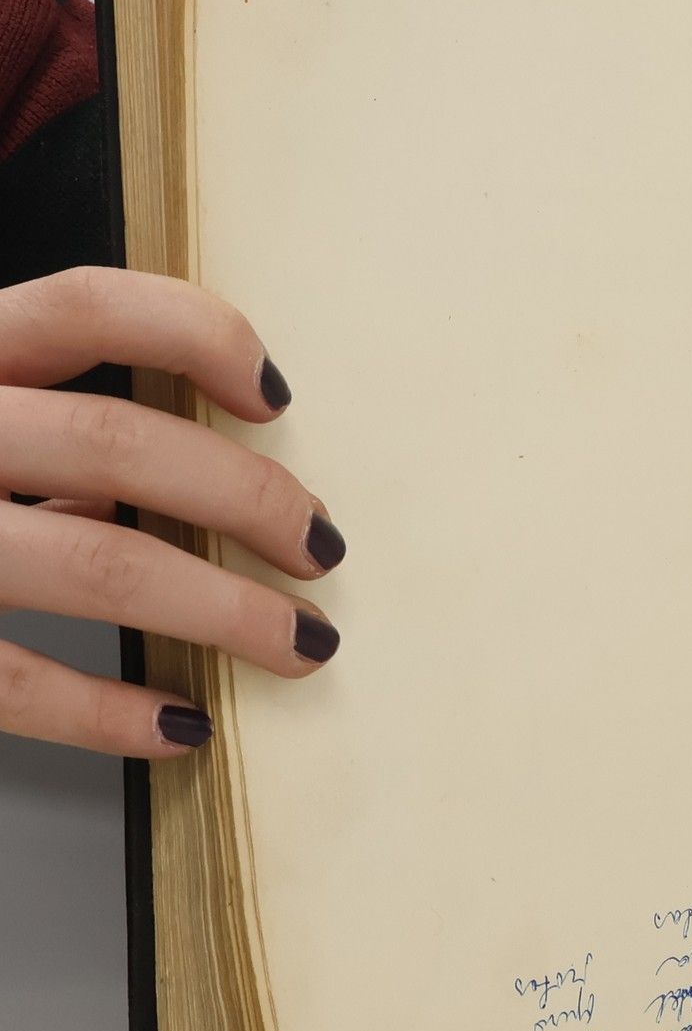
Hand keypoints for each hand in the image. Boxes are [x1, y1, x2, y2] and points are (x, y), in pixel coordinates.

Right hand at [0, 268, 342, 756]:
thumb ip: (40, 422)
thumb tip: (187, 474)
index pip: (91, 304)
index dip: (200, 337)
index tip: (276, 401)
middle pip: (124, 442)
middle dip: (252, 501)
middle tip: (321, 547)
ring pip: (97, 564)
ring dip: (224, 611)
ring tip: (298, 644)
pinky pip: (11, 681)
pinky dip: (112, 710)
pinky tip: (179, 726)